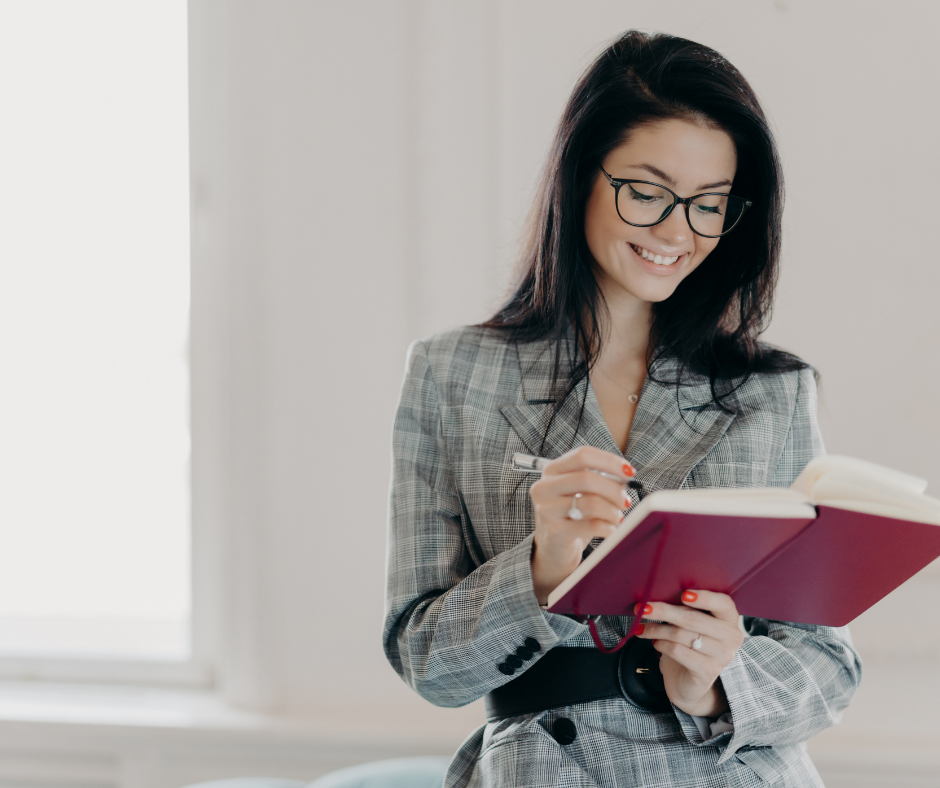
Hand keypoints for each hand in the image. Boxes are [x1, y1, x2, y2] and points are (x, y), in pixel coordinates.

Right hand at [529, 446, 633, 604]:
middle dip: (614, 489)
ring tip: (617, 517)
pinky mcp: (554, 532)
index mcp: (552, 470)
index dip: (609, 461)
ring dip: (612, 511)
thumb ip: (600, 479)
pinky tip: (610, 529)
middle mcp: (544, 487)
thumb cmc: (571, 514)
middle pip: (587, 478)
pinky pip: (591, 525)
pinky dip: (608, 527)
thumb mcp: (581, 491)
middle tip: (626, 501)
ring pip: (590, 503)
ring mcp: (546, 510)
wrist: (553, 547)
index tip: (629, 472)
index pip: (582, 455)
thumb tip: (627, 475)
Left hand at [635, 590, 743, 716]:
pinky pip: (678, 651)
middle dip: (664, 611)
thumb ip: (685, 609)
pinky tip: (655, 643)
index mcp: (729, 619)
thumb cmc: (688, 645)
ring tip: (642, 628)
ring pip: (681, 635)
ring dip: (657, 630)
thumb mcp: (690, 624)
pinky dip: (661, 644)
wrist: (688, 682)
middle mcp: (731, 637)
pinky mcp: (708, 672)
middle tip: (642, 609)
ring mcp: (722, 656)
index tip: (683, 594)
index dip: (705, 598)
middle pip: (694, 619)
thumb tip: (658, 594)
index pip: (724, 603)